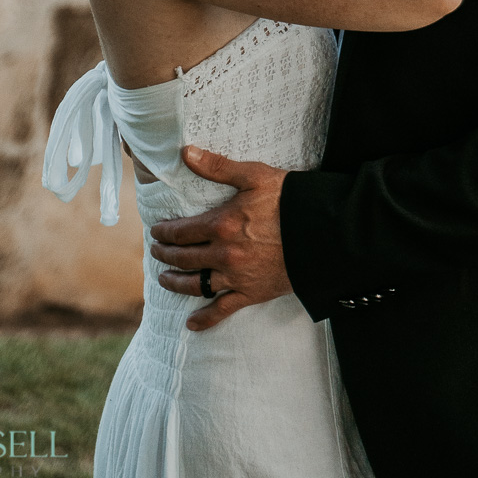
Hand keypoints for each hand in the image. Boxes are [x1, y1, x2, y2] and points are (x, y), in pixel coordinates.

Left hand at [150, 146, 290, 330]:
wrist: (321, 231)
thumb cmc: (288, 199)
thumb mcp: (253, 176)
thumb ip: (218, 167)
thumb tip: (186, 153)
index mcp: (221, 224)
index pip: (182, 231)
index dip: (166, 231)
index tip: (156, 231)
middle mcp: (224, 254)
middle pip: (185, 258)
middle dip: (166, 255)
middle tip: (156, 252)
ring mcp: (237, 277)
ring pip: (197, 285)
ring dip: (176, 283)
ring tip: (164, 279)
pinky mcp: (252, 293)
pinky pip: (223, 310)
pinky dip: (206, 319)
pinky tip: (192, 324)